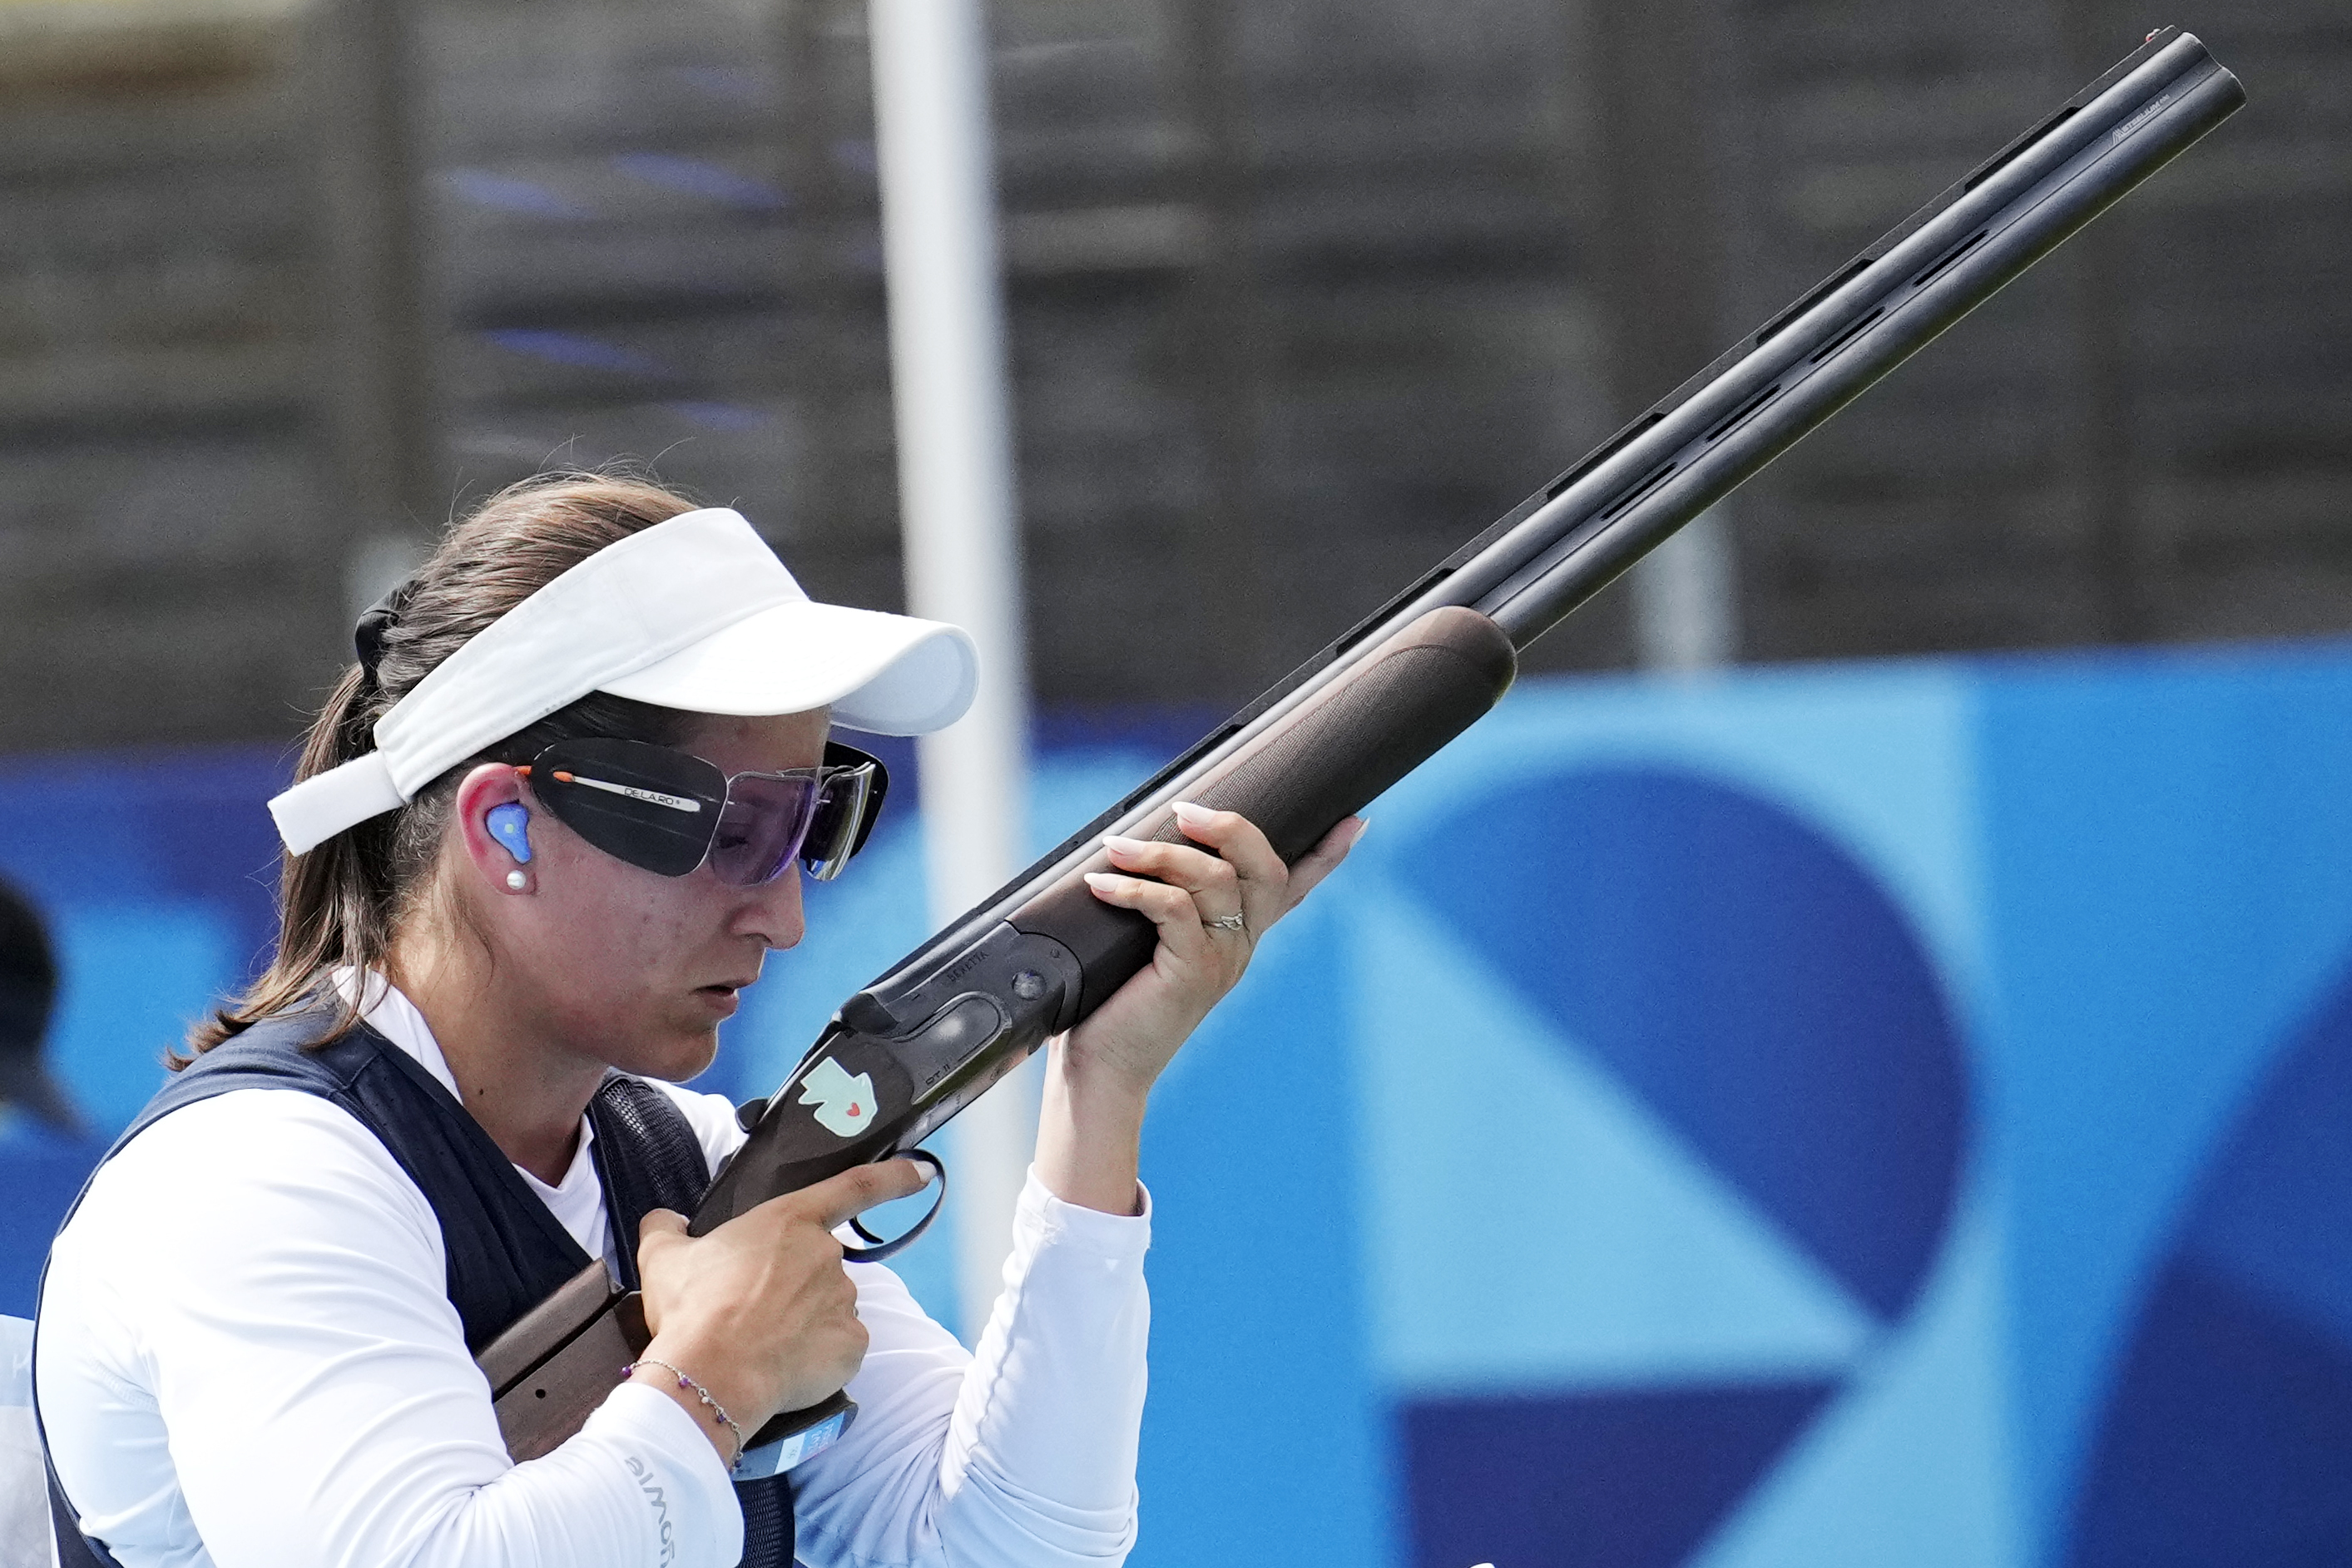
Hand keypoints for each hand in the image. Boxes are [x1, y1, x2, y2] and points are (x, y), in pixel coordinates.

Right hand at [629, 1158, 930, 1452]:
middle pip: (819, 1267)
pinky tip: (783, 1366)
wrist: (711, 1374)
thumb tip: (664, 1219)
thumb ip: (666, 1227)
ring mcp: (845, 1300)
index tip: (921, 1172)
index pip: (854, 1187)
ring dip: (802, 1323)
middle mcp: (827, 1255)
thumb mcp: (663, 1257)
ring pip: (828, 1309)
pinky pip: (839, 1347)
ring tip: (759, 1344)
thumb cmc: (692, 1310)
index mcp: (789, 1221)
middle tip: (751, 1313)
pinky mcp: (852, 1345)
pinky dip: (816, 1358)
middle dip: (793, 1288)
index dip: (893, 1177)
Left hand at [1037, 805, 1363, 1212]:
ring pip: (1215, 879)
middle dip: (1231, 828)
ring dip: (1162, 853)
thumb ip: (1155, 905)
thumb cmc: (1115, 1001)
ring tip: (1117, 846)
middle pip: (1265, 868)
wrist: (1105, 1069)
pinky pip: (1173, 908)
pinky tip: (1100, 885)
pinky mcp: (1193, 972)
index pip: (1293, 890)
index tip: (1355, 820)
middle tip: (1183, 809)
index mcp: (1238, 937)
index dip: (1327, 856)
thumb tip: (1124, 846)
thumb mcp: (1144, 945)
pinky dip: (1134, 889)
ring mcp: (1223, 959)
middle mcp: (1241, 946)